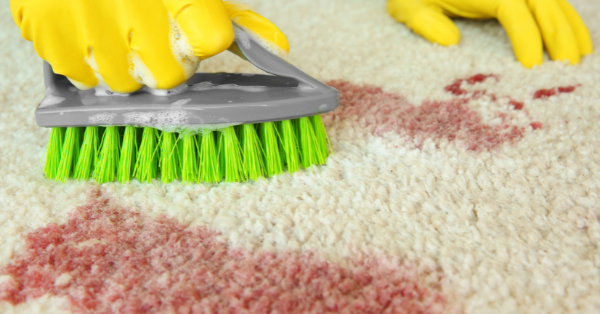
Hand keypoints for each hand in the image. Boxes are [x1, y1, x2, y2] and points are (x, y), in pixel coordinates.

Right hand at [10, 0, 288, 92]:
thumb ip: (237, 20)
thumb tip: (278, 49)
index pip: (212, 38)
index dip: (205, 44)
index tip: (196, 37)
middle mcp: (134, 4)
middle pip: (167, 77)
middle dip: (161, 67)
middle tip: (149, 42)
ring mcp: (89, 20)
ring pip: (122, 84)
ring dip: (122, 68)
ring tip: (115, 33)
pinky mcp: (51, 32)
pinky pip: (81, 76)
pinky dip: (86, 63)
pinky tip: (87, 33)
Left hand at [387, 0, 592, 67]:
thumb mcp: (408, 8)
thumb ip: (425, 22)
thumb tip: (451, 41)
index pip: (513, 8)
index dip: (526, 35)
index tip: (531, 66)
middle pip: (543, 3)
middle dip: (559, 35)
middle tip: (567, 68)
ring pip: (553, 0)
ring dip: (570, 28)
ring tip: (579, 59)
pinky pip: (550, 1)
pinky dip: (566, 19)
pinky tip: (578, 41)